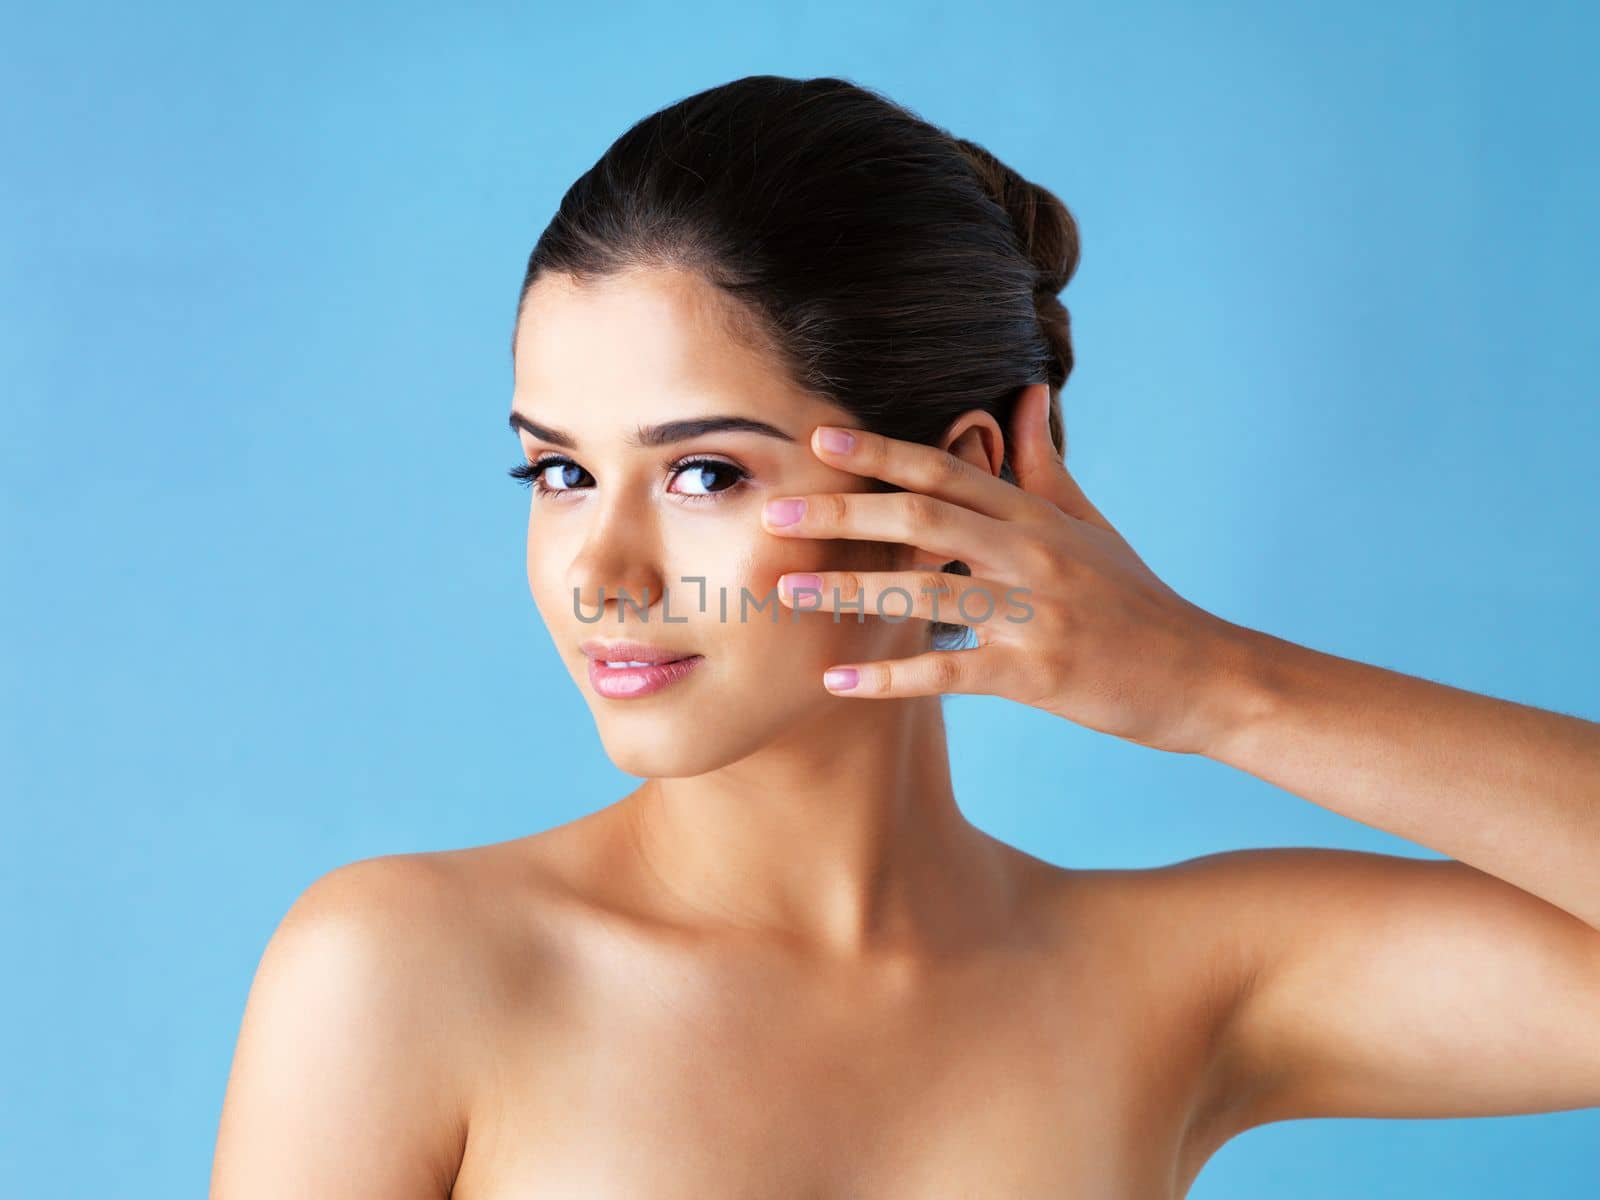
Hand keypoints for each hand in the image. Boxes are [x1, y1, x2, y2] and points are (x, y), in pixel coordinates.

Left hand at [761, 385, 1252, 756]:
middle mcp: (1031, 554)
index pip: (947, 470)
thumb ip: (1045, 464)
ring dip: (850, 592)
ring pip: (927, 593)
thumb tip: (1024, 392)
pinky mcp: (1037, 674)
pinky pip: (950, 672)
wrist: (1201, 674)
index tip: (818, 438)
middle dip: (843, 513)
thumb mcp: (1090, 524)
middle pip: (923, 519)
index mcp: (1036, 515)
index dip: (880, 451)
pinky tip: (838, 685)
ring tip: (788, 594)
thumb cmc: (1135, 599)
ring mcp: (1033, 614)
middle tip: (775, 511)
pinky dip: (891, 679)